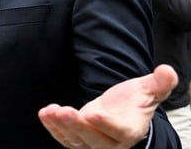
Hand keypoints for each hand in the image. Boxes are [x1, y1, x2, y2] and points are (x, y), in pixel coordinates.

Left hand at [38, 64, 176, 147]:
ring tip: (49, 111)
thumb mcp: (147, 90)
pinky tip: (45, 113)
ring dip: (61, 126)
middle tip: (63, 111)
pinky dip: (53, 128)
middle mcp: (112, 143)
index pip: (119, 131)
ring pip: (76, 140)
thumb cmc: (134, 101)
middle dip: (77, 126)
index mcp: (131, 130)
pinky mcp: (79, 141)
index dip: (106, 124)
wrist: (121, 112)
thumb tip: (167, 71)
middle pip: (94, 140)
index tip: (92, 113)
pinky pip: (65, 138)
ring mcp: (94, 144)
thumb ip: (158, 83)